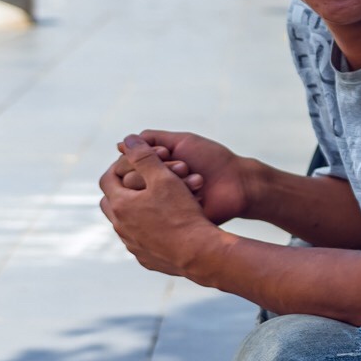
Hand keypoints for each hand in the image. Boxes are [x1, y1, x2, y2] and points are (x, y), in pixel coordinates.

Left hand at [99, 136, 219, 275]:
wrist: (199, 253)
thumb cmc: (183, 213)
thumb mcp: (165, 178)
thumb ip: (144, 157)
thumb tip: (127, 140)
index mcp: (120, 205)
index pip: (107, 179)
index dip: (120, 167)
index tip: (135, 162)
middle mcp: (120, 227)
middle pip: (110, 203)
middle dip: (122, 189)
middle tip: (141, 181)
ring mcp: (132, 245)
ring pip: (125, 224)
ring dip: (135, 211)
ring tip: (155, 203)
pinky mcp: (146, 259)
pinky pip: (140, 242)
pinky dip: (147, 231)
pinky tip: (164, 227)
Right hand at [111, 130, 256, 224]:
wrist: (239, 182)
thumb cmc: (212, 159)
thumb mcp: (182, 141)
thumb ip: (152, 140)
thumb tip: (122, 142)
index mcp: (153, 170)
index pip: (130, 165)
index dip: (145, 157)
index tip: (168, 153)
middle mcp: (154, 189)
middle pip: (134, 182)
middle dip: (161, 170)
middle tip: (184, 166)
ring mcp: (163, 206)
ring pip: (147, 197)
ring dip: (174, 183)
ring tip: (197, 179)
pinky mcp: (173, 220)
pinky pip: (162, 212)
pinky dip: (182, 197)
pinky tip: (199, 191)